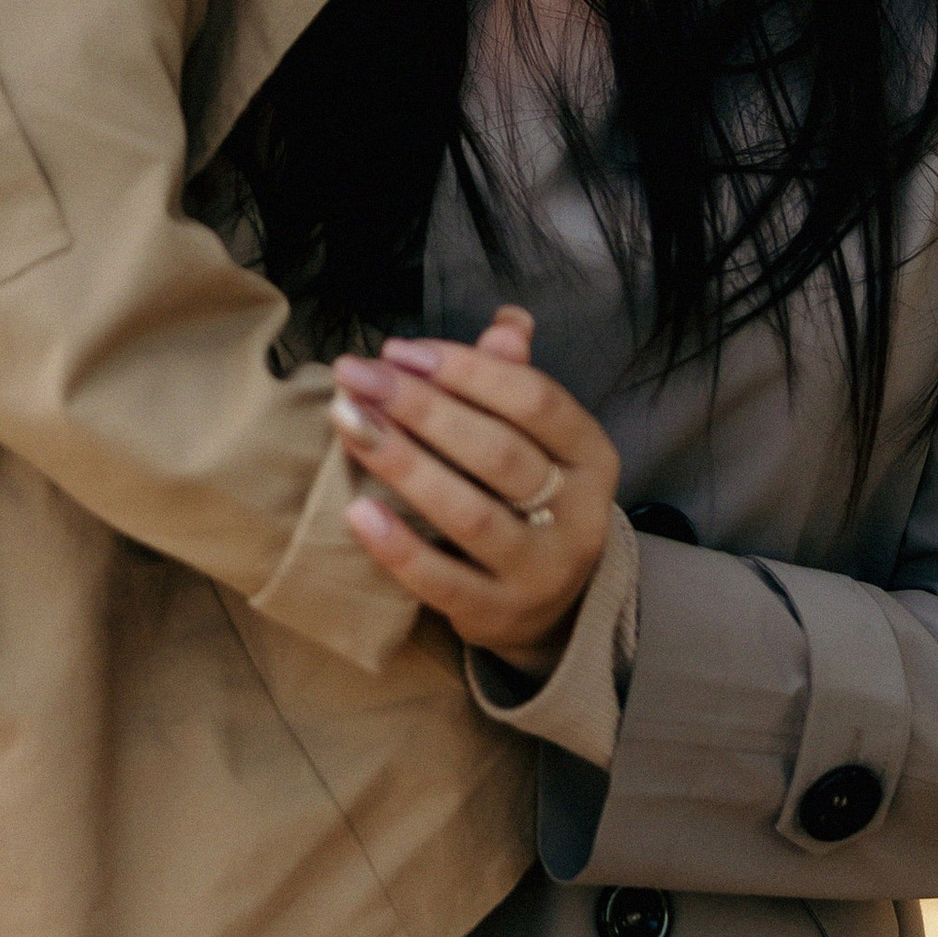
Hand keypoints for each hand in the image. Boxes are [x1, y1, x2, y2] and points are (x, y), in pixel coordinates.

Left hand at [330, 305, 619, 674]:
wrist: (550, 606)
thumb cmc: (530, 500)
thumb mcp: (536, 441)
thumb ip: (515, 381)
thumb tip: (508, 322)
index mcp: (590, 455)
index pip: (534, 400)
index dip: (466, 369)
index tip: (398, 350)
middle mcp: (578, 514)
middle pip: (499, 452)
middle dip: (422, 407)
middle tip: (355, 376)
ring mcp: (540, 571)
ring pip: (472, 514)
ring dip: (405, 464)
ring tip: (347, 422)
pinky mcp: (498, 615)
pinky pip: (443, 582)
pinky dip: (399, 547)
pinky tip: (356, 509)